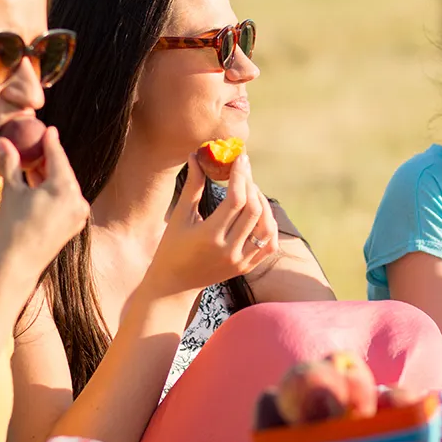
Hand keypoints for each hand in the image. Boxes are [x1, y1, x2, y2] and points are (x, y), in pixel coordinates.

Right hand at [0, 127, 89, 280]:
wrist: (18, 265)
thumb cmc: (12, 226)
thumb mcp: (11, 191)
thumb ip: (10, 164)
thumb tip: (2, 141)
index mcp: (64, 188)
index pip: (57, 157)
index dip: (51, 142)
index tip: (48, 129)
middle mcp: (77, 200)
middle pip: (63, 171)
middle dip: (49, 158)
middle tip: (38, 145)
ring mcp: (78, 214)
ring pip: (64, 186)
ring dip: (50, 176)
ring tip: (34, 165)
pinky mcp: (74, 225)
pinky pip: (65, 200)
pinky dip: (53, 192)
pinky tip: (39, 187)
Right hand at [142, 153, 278, 296]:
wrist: (174, 284)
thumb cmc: (172, 247)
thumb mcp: (180, 216)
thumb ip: (193, 186)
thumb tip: (197, 156)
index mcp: (209, 236)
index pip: (235, 200)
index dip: (240, 176)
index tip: (240, 159)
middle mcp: (229, 250)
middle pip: (253, 210)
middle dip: (251, 184)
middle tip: (244, 169)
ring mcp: (241, 261)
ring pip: (266, 227)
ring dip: (263, 203)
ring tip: (251, 188)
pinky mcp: (247, 267)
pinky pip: (269, 244)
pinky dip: (269, 225)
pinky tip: (259, 211)